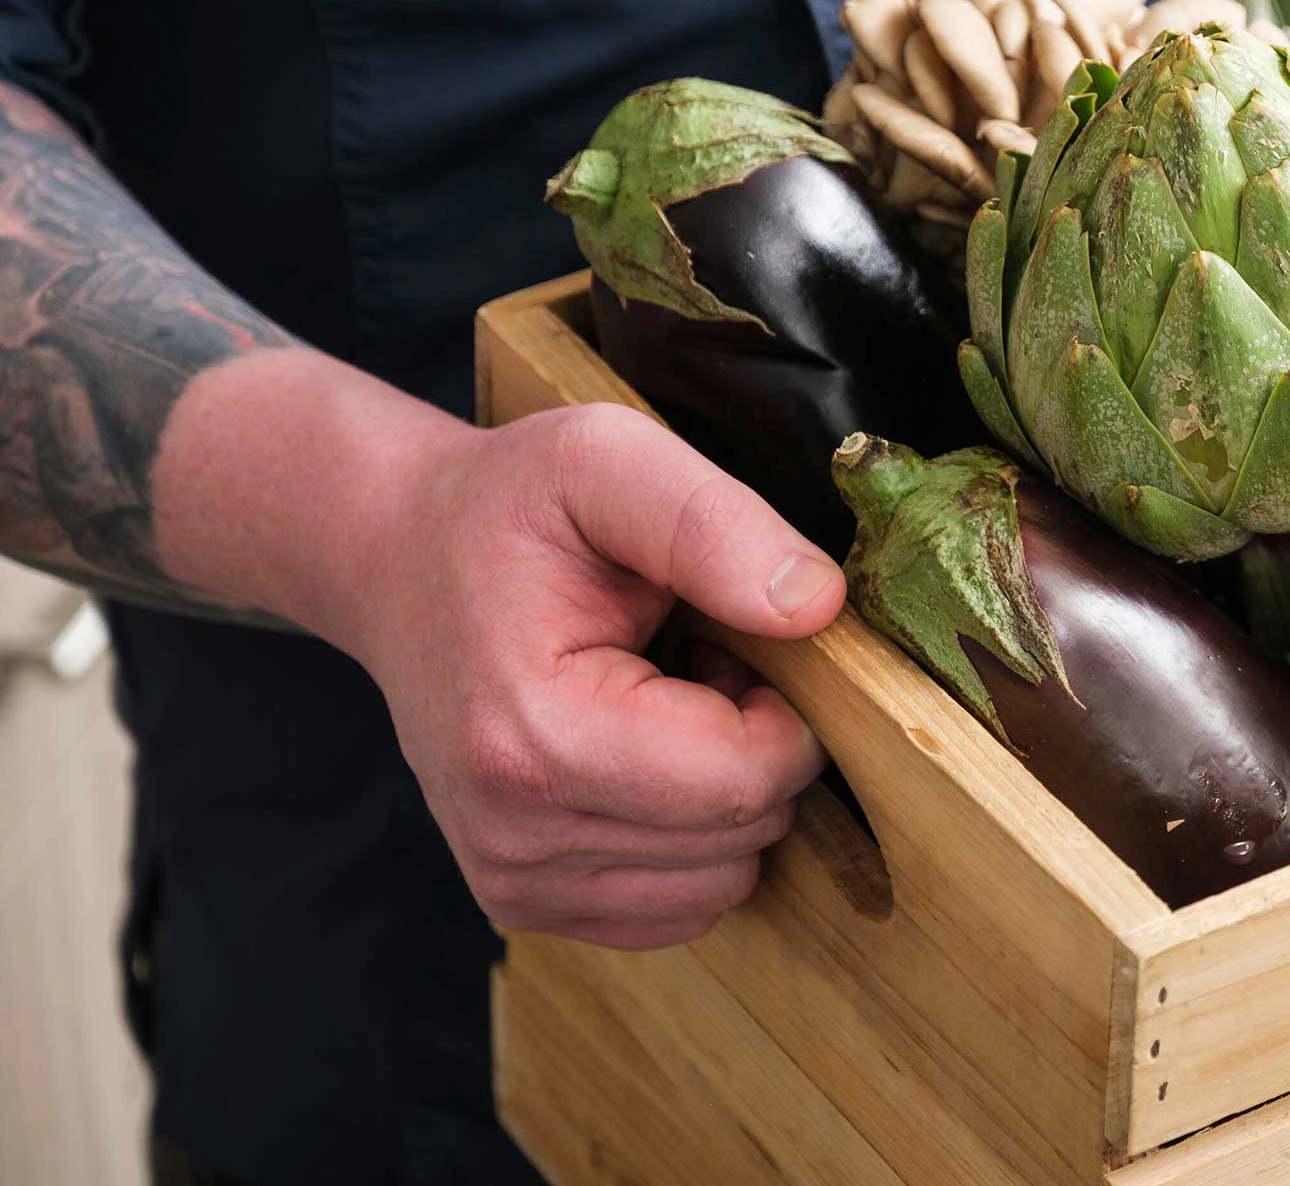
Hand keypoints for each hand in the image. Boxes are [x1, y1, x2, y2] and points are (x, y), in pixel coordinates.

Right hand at [332, 402, 842, 948]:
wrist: (399, 560)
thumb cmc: (509, 508)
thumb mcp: (609, 459)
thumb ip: (715, 526)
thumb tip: (815, 607)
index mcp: (537, 734)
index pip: (746, 780)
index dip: (788, 711)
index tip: (736, 641)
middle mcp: (514, 834)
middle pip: (740, 836)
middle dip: (754, 746)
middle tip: (691, 660)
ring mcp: (512, 881)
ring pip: (720, 882)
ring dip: (723, 793)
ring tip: (662, 703)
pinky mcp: (523, 901)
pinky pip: (677, 907)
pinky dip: (689, 836)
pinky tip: (643, 755)